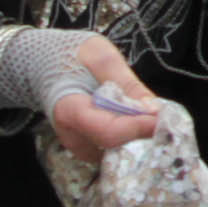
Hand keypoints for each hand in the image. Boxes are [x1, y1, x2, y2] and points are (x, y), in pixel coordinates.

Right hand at [47, 34, 159, 162]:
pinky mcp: (88, 148)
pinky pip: (115, 149)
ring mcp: (79, 146)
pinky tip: (134, 118)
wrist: (45, 64)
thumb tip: (153, 110)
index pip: (108, 131)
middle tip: (163, 114)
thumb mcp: (100, 56)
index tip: (161, 117)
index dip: (138, 127)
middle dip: (143, 131)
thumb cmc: (71, 55)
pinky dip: (130, 136)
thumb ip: (126, 83)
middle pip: (115, 145)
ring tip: (147, 113)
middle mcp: (72, 137)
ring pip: (118, 150)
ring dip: (138, 134)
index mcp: (69, 111)